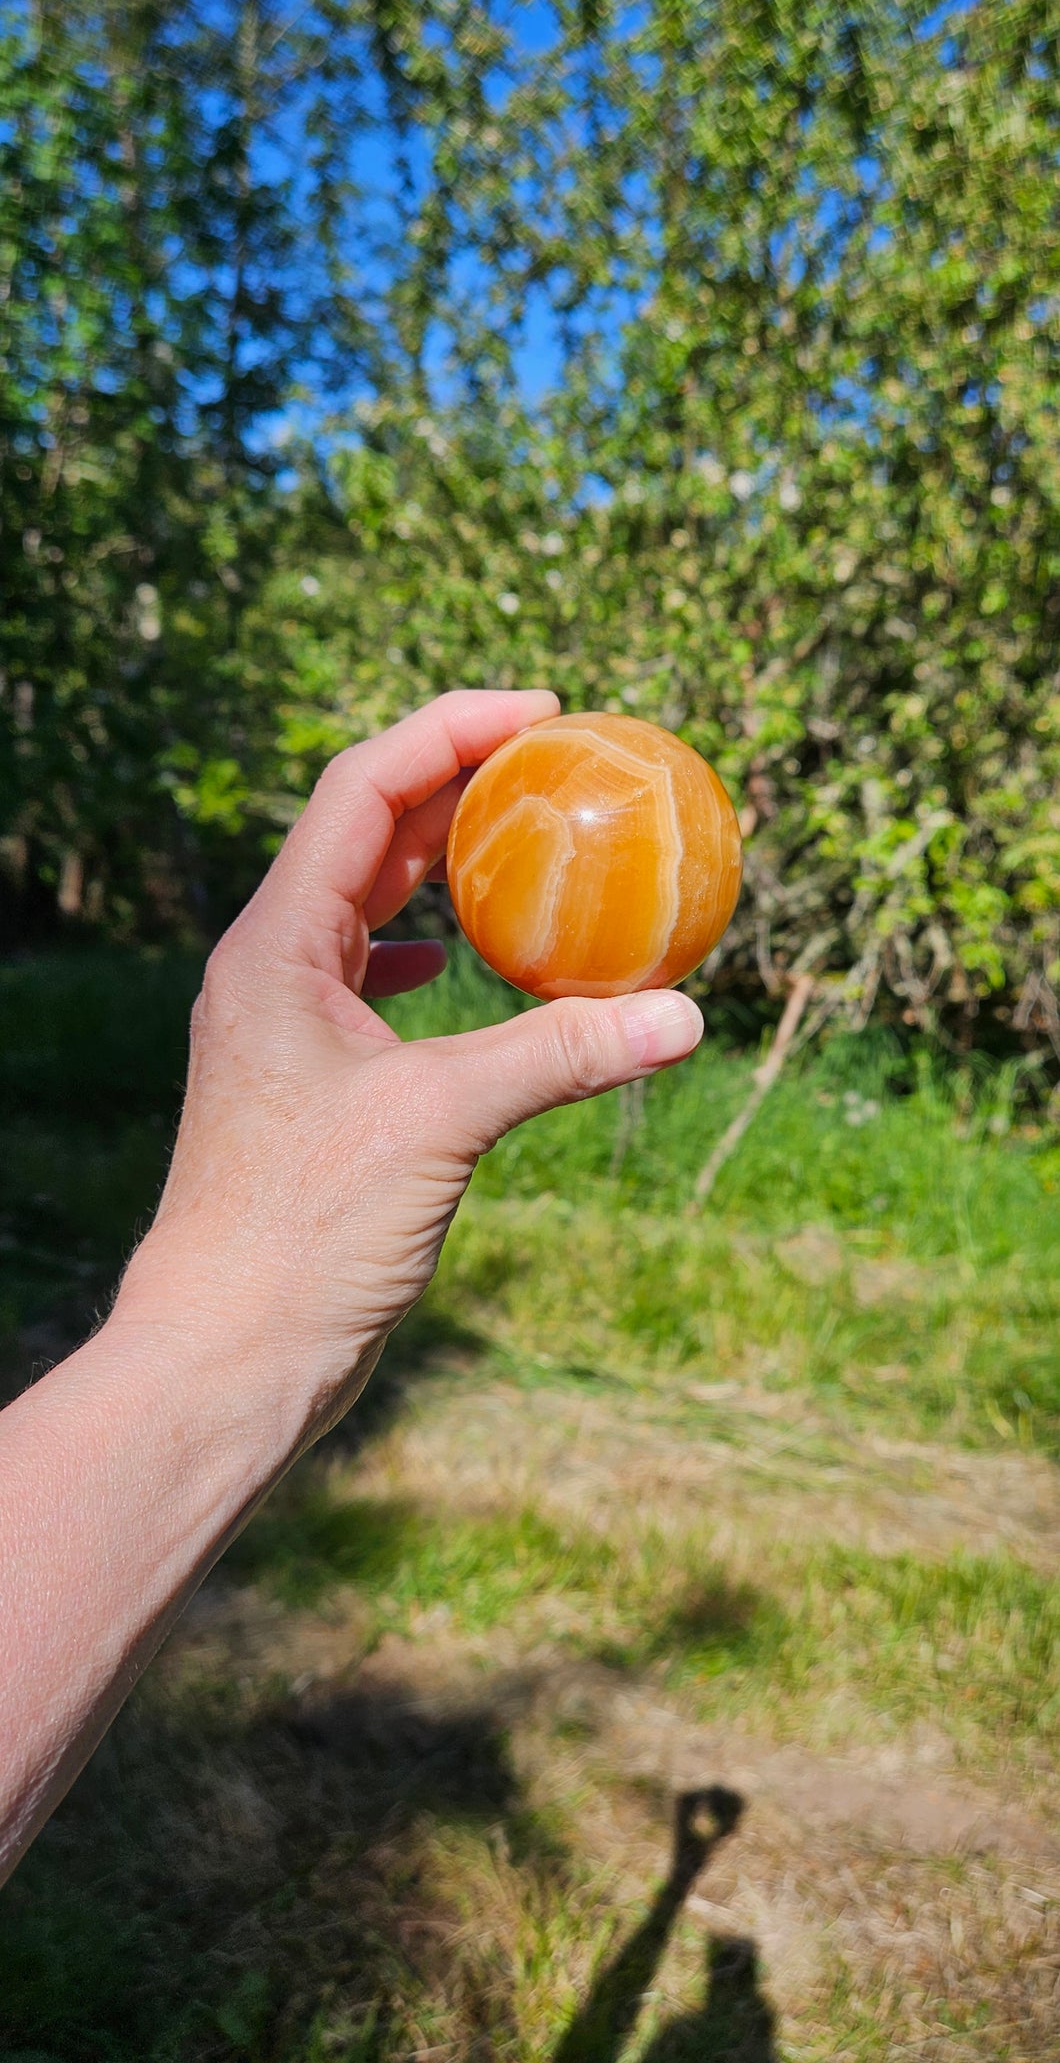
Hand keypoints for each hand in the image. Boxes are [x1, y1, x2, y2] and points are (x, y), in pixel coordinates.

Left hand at [116, 691, 702, 1449]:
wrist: (226, 1354)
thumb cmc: (302, 1235)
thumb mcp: (442, 1123)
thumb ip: (559, 1056)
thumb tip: (683, 1013)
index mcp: (277, 946)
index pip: (361, 791)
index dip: (448, 731)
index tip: (540, 708)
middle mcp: (273, 969)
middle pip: (365, 835)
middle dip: (456, 786)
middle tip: (553, 760)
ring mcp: (288, 1026)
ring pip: (370, 909)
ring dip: (443, 867)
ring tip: (528, 840)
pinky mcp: (313, 1084)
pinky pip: (375, 981)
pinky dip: (434, 954)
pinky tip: (471, 966)